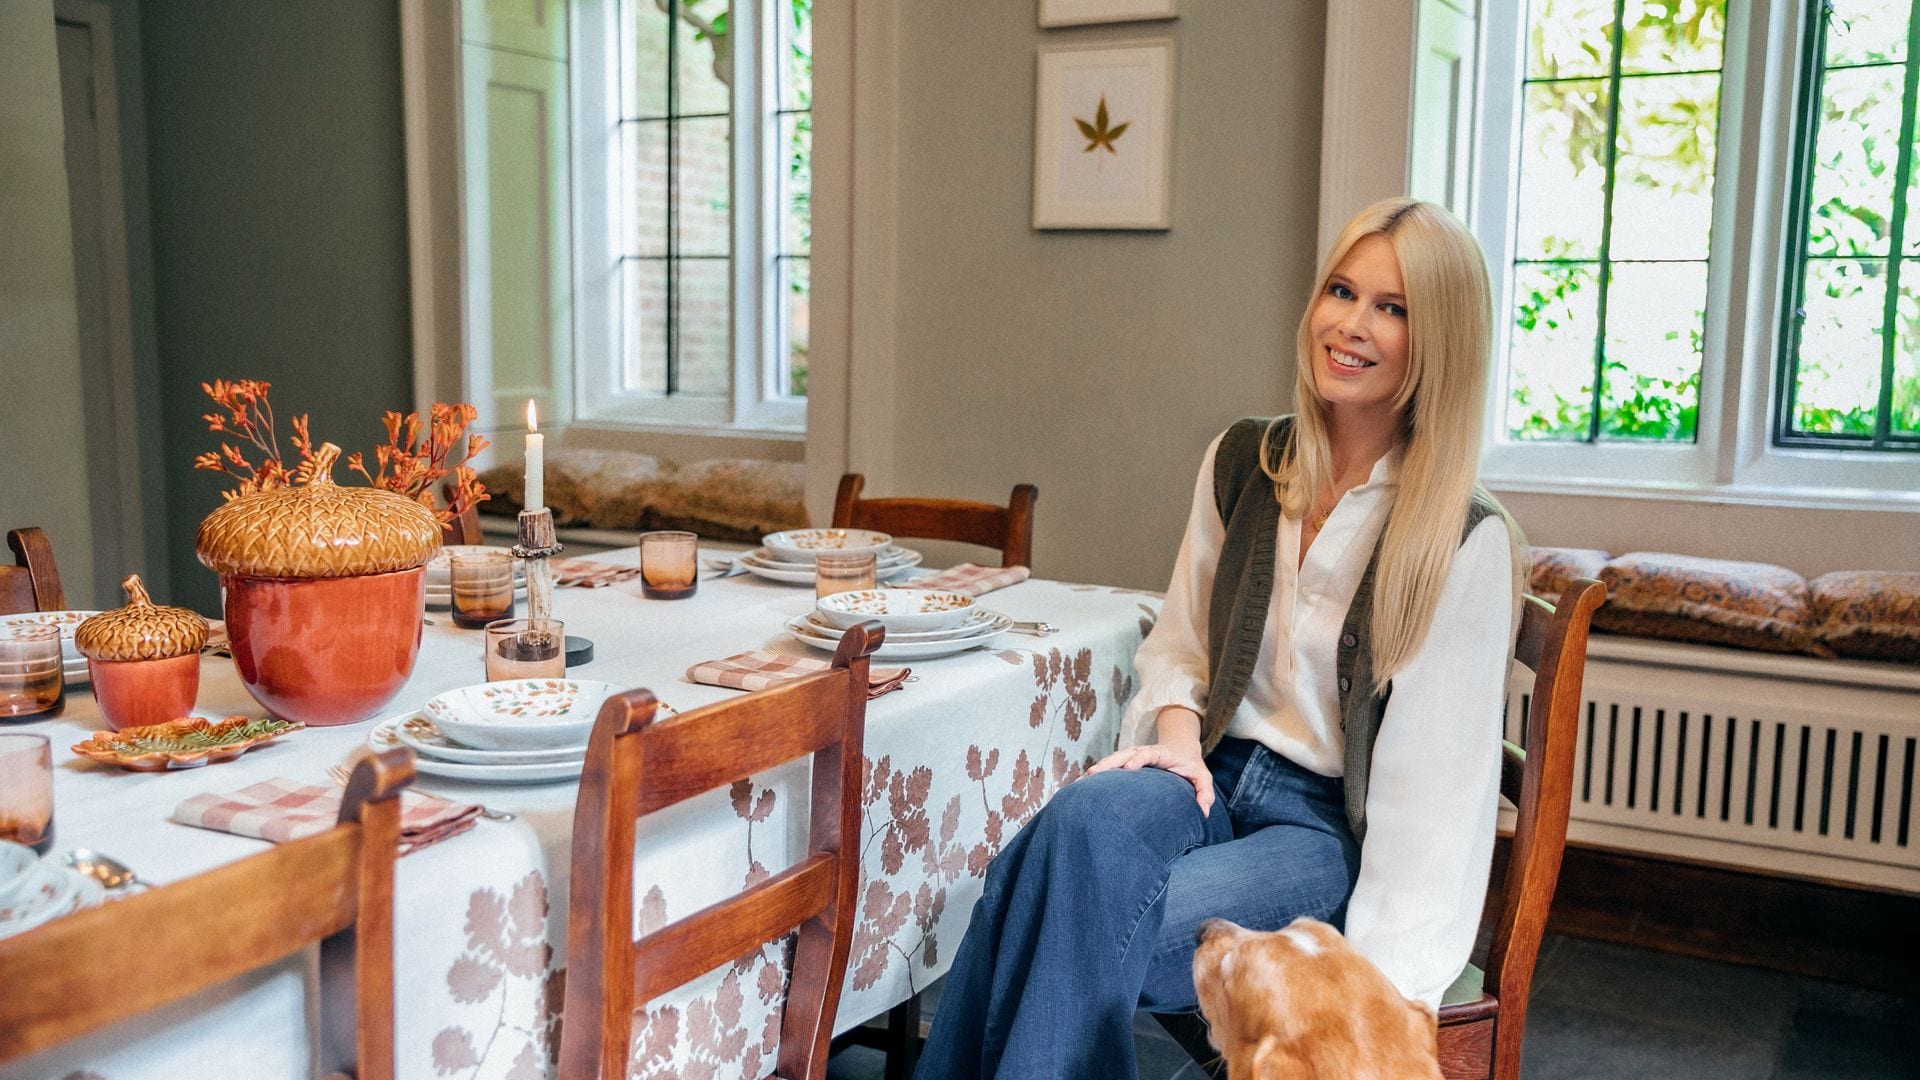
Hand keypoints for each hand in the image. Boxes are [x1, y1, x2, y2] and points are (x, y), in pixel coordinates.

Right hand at [1087, 738, 1214, 814]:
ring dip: (1098, 769)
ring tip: (1082, 781)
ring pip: (1113, 760)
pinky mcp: (1126, 764)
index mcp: (1161, 753)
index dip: (1138, 759)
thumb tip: (1202, 813)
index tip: (1128, 767)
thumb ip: (1205, 793)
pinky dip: (1097, 774)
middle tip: (1093, 774)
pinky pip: (1110, 767)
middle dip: (1108, 763)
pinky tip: (1083, 785)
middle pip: (1123, 754)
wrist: (1180, 749)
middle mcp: (1143, 753)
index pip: (1147, 753)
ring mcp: (1132, 757)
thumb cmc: (1191, 766)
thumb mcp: (1203, 777)